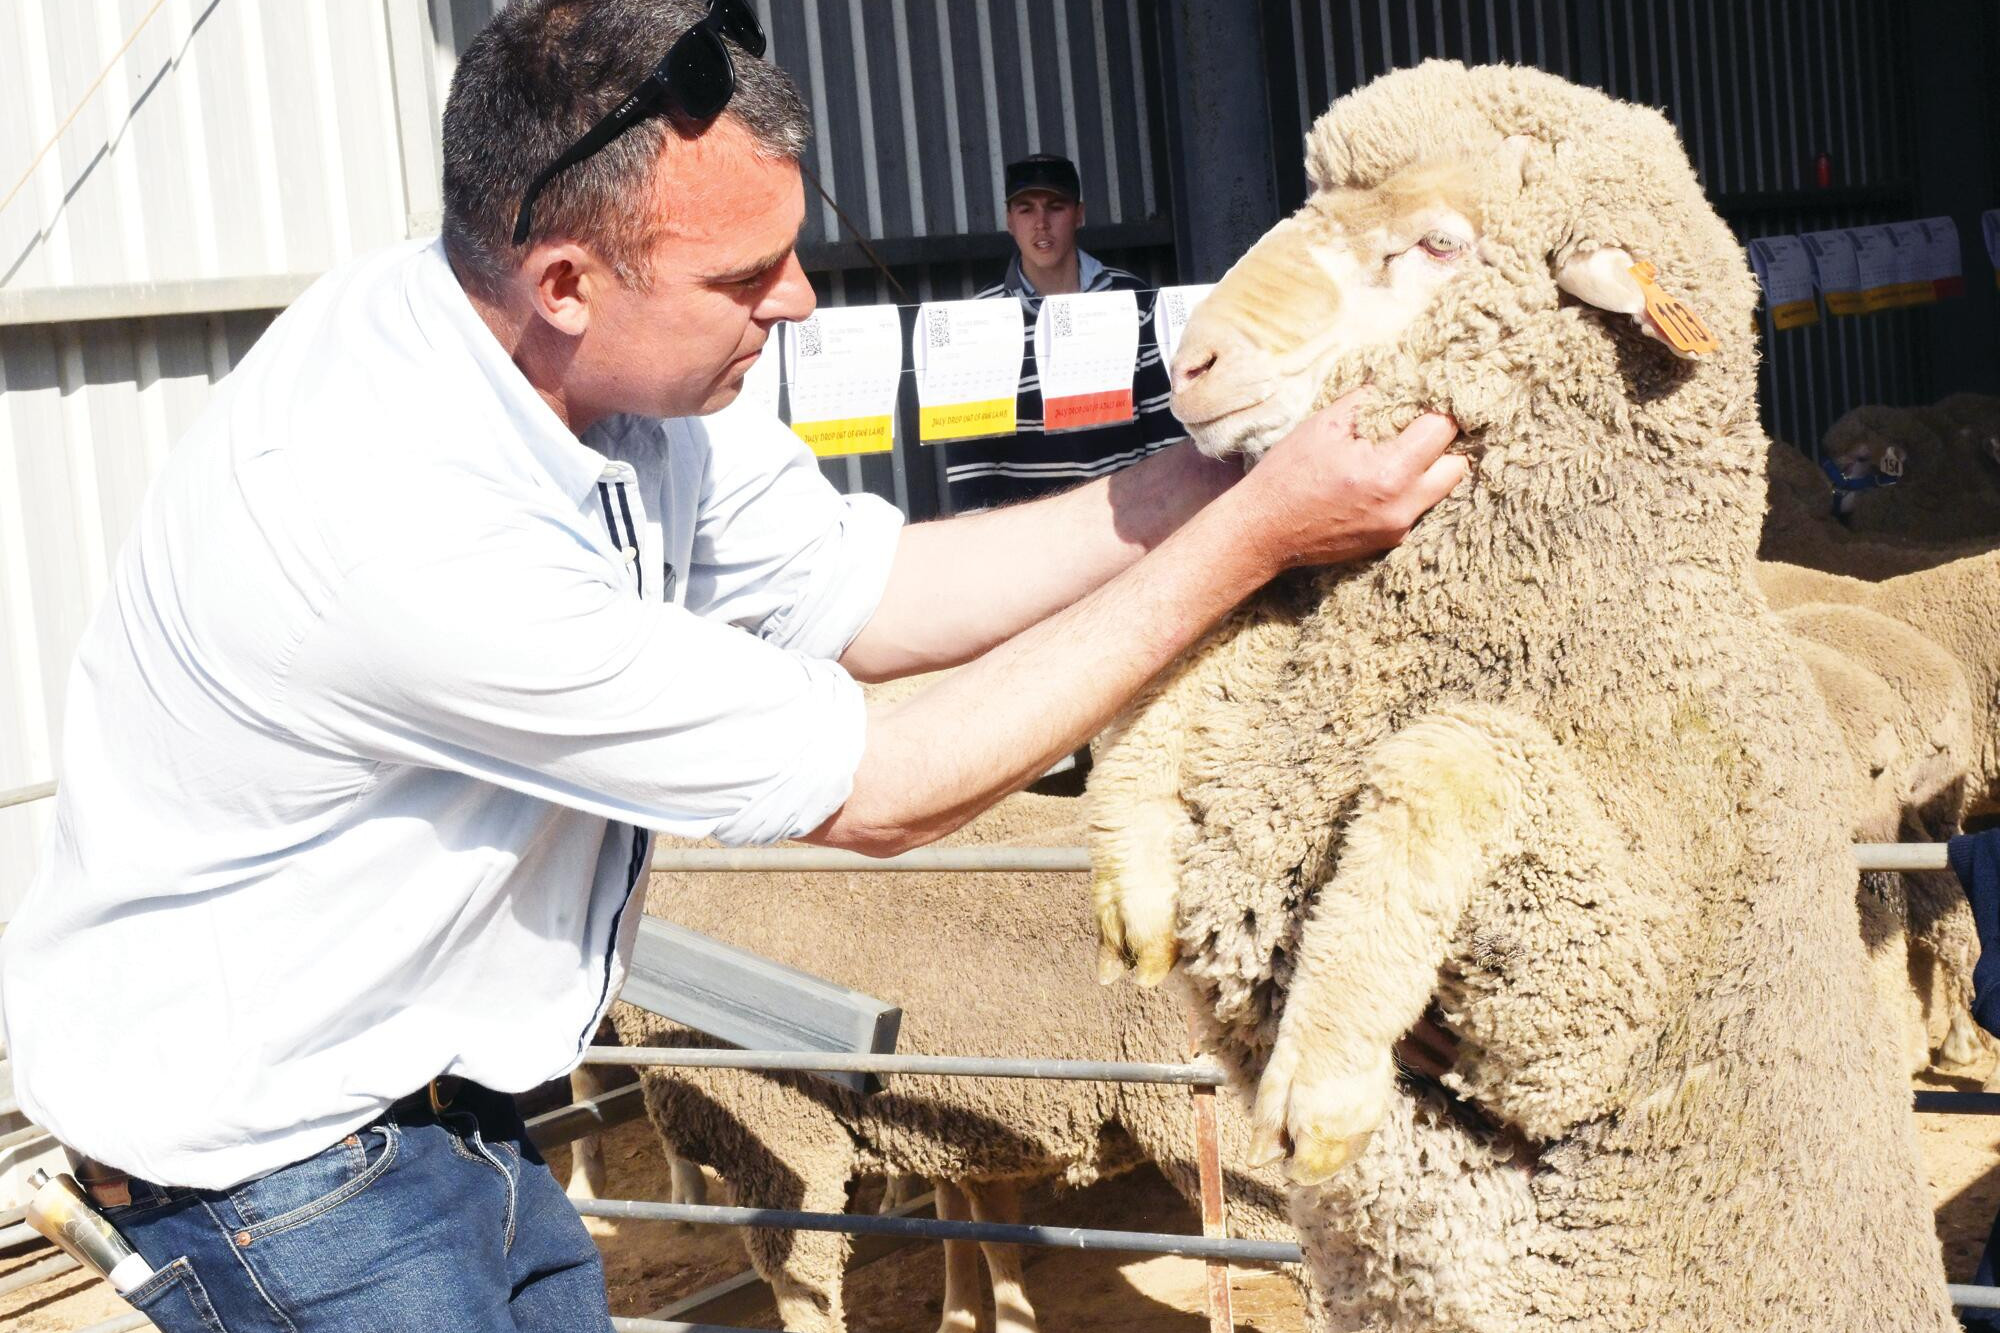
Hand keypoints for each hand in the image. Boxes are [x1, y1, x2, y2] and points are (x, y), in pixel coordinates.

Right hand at [1232, 391, 1466, 571]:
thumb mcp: (1325, 424)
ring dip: (1430, 467)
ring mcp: (1398, 529)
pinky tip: (1379, 480)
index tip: (1428, 398)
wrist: (1262, 531)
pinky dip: (1409, 489)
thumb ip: (1370, 400)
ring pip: (1441, 489)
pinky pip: (1417, 507)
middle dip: (1444, 443)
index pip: (1443, 430)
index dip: (1439, 408)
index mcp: (1388, 472)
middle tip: (1419, 427)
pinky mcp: (1389, 542)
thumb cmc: (1288, 474)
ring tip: (1400, 452)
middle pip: (1456, 466)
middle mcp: (1402, 506)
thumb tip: (1401, 383)